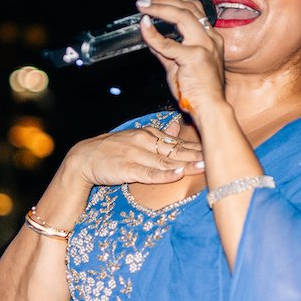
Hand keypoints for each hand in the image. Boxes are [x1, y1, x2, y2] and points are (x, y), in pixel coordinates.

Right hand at [63, 115, 203, 187]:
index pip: (177, 142)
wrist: (83, 159)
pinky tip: (177, 174)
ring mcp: (136, 155)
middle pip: (176, 150)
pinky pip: (149, 173)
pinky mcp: (127, 169)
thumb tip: (176, 126)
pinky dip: (164, 174)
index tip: (215, 149)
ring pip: (166, 161)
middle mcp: (144, 142)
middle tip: (217, 156)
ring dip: (186, 164)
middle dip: (197, 154)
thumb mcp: (135, 138)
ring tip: (204, 165)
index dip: (197, 147)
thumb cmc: (112, 151)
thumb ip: (158, 135)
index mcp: (148, 134)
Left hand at [135, 0, 224, 116]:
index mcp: (211, 39)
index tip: (156, 2)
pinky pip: (169, 43)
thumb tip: (151, 37)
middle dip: (164, 0)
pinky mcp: (194, 57)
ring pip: (182, 15)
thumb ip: (166, 50)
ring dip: (160, 8)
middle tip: (145, 2)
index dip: (174, 2)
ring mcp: (205, 46)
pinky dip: (153, 34)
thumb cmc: (197, 92)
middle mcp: (211, 39)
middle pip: (189, 7)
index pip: (194, 10)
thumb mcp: (179, 66)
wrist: (210, 110)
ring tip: (143, 7)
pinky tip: (144, 27)